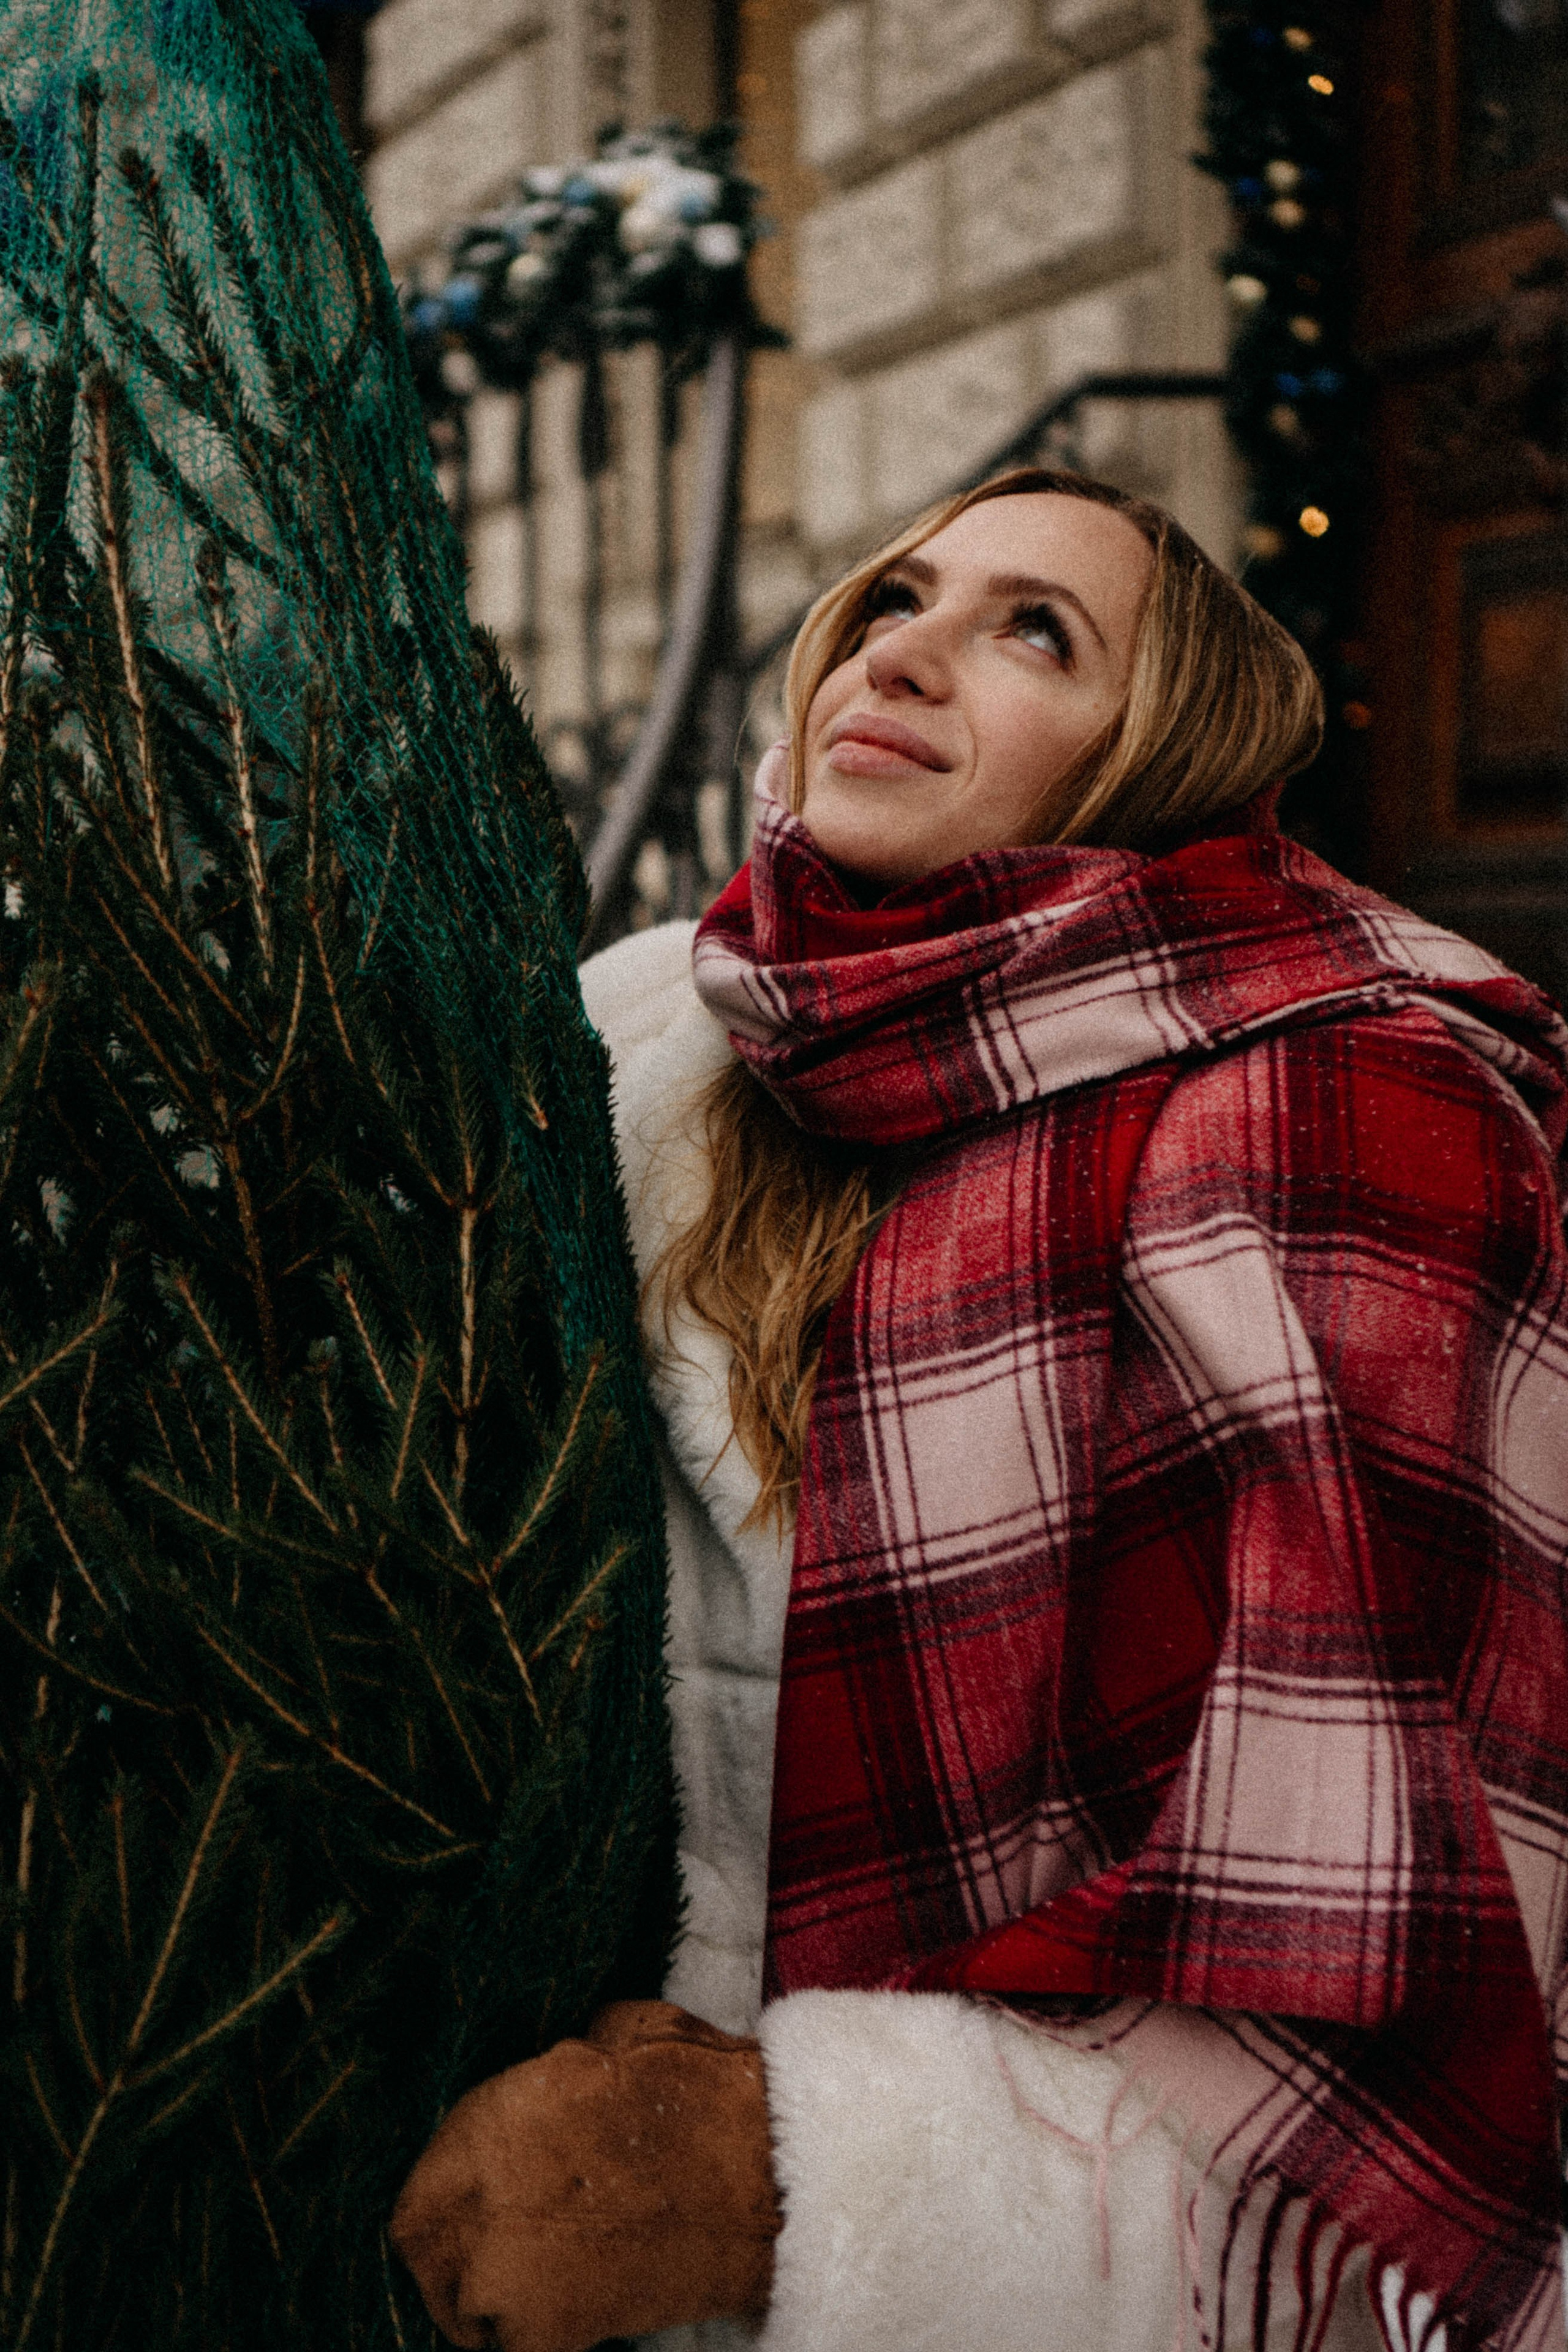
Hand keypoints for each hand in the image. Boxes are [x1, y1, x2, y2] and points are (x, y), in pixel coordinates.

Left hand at [389, 1999, 781, 2351]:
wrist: (762, 2173)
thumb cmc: (700, 2092)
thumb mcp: (618, 2035)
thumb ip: (562, 2067)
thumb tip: (552, 2074)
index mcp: (495, 2119)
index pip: (426, 2177)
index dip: (446, 2192)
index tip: (468, 2199)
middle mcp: (483, 2195)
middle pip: (422, 2242)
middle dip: (446, 2249)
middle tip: (481, 2254)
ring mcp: (509, 2271)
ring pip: (460, 2304)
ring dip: (484, 2298)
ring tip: (529, 2286)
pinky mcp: (551, 2331)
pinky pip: (509, 2347)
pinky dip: (527, 2338)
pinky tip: (564, 2317)